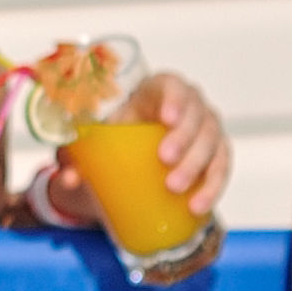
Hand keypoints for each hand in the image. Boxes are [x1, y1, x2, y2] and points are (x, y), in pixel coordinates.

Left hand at [42, 71, 233, 221]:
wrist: (129, 161)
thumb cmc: (112, 142)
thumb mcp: (91, 145)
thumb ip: (75, 157)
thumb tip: (70, 179)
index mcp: (155, 93)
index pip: (172, 84)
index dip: (174, 98)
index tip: (166, 118)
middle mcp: (187, 106)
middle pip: (196, 113)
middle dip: (184, 137)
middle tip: (165, 161)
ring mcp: (205, 129)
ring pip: (212, 139)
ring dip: (198, 165)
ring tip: (176, 189)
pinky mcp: (216, 154)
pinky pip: (221, 167)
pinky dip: (213, 186)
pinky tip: (198, 205)